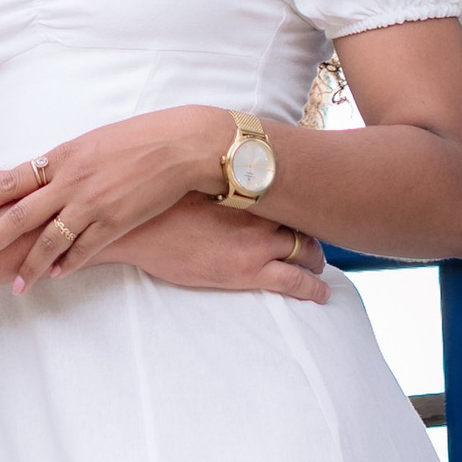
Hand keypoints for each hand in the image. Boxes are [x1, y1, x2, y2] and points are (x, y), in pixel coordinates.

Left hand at [0, 105, 230, 284]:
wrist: (178, 145)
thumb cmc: (135, 138)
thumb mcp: (89, 142)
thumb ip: (62, 164)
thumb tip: (37, 181)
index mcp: (60, 157)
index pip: (10, 181)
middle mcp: (70, 182)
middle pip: (18, 216)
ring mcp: (92, 205)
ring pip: (49, 242)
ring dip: (30, 267)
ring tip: (15, 286)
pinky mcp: (115, 223)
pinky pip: (84, 250)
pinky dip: (68, 264)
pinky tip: (56, 275)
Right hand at [115, 198, 328, 302]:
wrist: (138, 230)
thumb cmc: (159, 203)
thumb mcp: (194, 178)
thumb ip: (220, 177)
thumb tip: (228, 167)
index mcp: (246, 187)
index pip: (289, 192)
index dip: (300, 201)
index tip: (304, 206)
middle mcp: (258, 212)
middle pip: (303, 220)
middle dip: (312, 230)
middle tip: (314, 238)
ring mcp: (256, 243)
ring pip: (305, 250)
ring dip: (315, 258)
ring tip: (318, 265)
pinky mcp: (249, 271)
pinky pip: (296, 282)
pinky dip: (314, 288)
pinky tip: (322, 294)